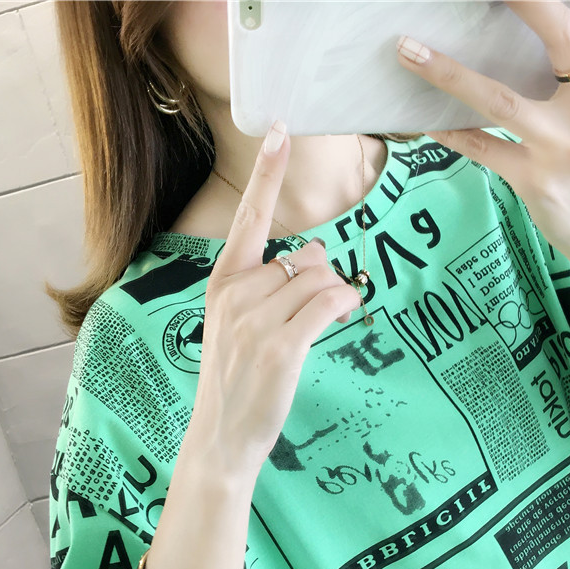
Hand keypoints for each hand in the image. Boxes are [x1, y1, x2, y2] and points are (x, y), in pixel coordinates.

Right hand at [189, 123, 361, 473]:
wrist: (221, 437)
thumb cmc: (237, 380)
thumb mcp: (238, 325)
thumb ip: (270, 287)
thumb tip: (320, 258)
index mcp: (222, 282)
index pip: (249, 218)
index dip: (267, 174)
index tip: (278, 130)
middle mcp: (235, 293)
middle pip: (307, 256)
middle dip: (321, 278)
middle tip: (312, 312)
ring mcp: (255, 320)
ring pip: (321, 278)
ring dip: (335, 296)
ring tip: (320, 323)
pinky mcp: (280, 346)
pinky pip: (329, 302)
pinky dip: (346, 303)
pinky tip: (348, 312)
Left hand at [396, 0, 569, 284]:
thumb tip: (566, 10)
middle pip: (565, 38)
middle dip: (529, 3)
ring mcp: (560, 145)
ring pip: (500, 100)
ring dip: (450, 74)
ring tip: (408, 49)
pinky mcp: (533, 178)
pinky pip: (482, 149)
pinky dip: (451, 132)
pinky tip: (424, 117)